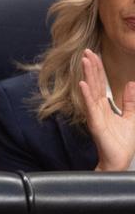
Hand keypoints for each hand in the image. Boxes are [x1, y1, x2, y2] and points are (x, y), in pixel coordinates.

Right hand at [79, 48, 134, 170]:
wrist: (118, 161)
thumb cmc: (121, 143)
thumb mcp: (131, 118)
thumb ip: (130, 102)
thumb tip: (131, 84)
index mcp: (104, 106)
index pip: (100, 84)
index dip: (97, 69)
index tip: (94, 55)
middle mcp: (97, 108)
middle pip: (93, 83)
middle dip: (90, 67)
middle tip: (87, 51)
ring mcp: (95, 115)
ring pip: (90, 91)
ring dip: (87, 75)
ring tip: (85, 61)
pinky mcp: (95, 123)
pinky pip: (90, 107)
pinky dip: (86, 95)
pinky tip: (83, 84)